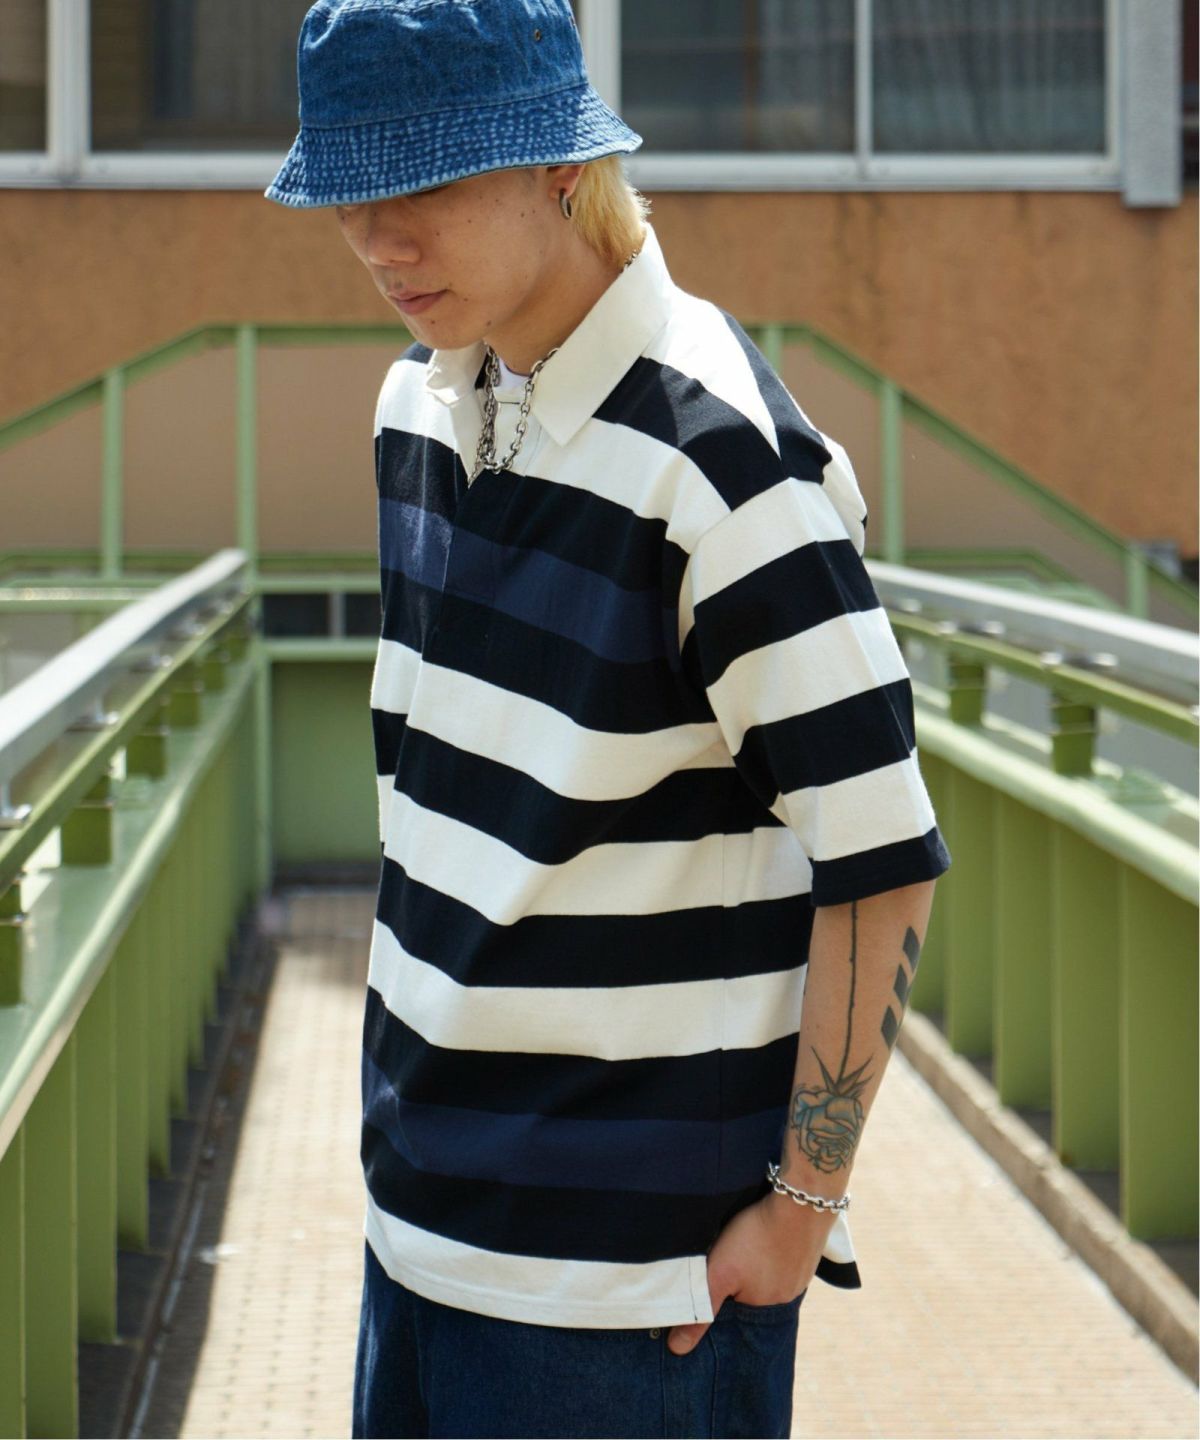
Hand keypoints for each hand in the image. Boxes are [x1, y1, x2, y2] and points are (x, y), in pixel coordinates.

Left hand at [665, 1191, 833, 1355]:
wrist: (801, 1202)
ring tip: (744, 1255)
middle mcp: (787, 1300)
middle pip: (753, 1300)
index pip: (736, 1320)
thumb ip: (701, 1310)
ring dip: (755, 1272)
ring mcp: (799, 1277)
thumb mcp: (721, 1273)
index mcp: (766, 1311)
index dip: (721, 1307)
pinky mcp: (805, 1255)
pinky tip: (764, 1244)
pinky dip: (771, 1258)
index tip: (710, 1293)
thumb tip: (677, 1349)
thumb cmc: (756, 1238)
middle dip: (738, 1290)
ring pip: (768, 1281)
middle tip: (726, 1270)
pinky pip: (783, 1264)